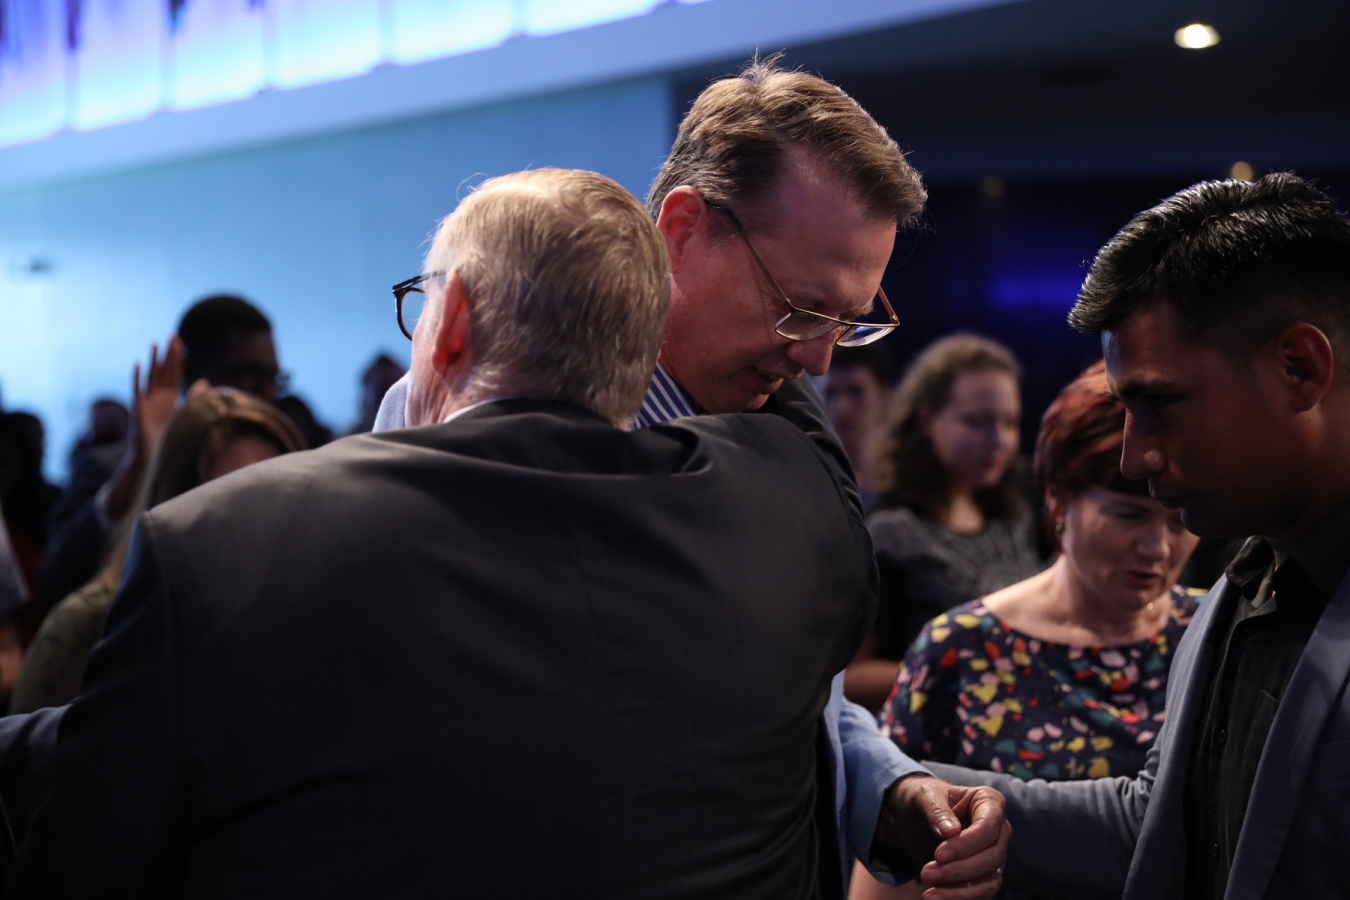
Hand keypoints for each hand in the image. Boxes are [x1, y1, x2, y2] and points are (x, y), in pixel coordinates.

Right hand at [132, 337, 183, 458]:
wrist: (152, 458)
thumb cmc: (168, 439)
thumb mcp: (185, 415)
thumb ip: (194, 398)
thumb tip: (205, 381)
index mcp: (169, 399)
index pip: (174, 374)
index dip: (177, 359)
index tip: (180, 342)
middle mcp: (158, 397)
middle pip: (164, 371)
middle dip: (168, 354)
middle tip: (173, 335)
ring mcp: (147, 401)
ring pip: (151, 376)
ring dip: (154, 360)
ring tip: (156, 343)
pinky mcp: (138, 408)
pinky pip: (138, 388)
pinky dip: (138, 375)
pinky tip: (139, 362)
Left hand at [878, 775, 1008, 899]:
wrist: (915, 818)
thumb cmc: (923, 799)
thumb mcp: (923, 796)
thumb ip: (937, 810)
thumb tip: (951, 832)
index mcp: (989, 801)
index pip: (989, 827)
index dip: (967, 844)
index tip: (939, 855)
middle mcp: (999, 829)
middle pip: (991, 856)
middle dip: (959, 869)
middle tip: (926, 874)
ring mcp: (994, 854)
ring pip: (989, 880)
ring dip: (960, 890)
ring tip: (929, 894)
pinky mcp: (985, 875)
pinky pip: (981, 892)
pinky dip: (960, 897)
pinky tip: (936, 897)